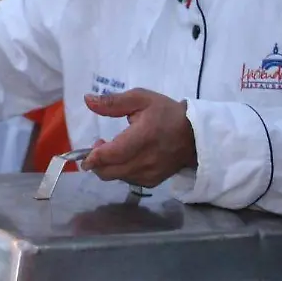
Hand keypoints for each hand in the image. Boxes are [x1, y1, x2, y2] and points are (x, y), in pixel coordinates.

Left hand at [80, 89, 196, 187]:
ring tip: (115, 149)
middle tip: (100, 146)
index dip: (93, 156)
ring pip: (116, 177)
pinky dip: (120, 172)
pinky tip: (127, 158)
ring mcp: (150, 174)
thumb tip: (87, 100)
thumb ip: (113, 102)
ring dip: (108, 167)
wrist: (195, 134)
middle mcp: (145, 160)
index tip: (87, 150)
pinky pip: (127, 180)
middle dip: (96, 162)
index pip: (111, 155)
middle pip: (109, 171)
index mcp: (142, 138)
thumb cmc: (166, 113)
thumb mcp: (141, 99)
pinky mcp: (153, 182)